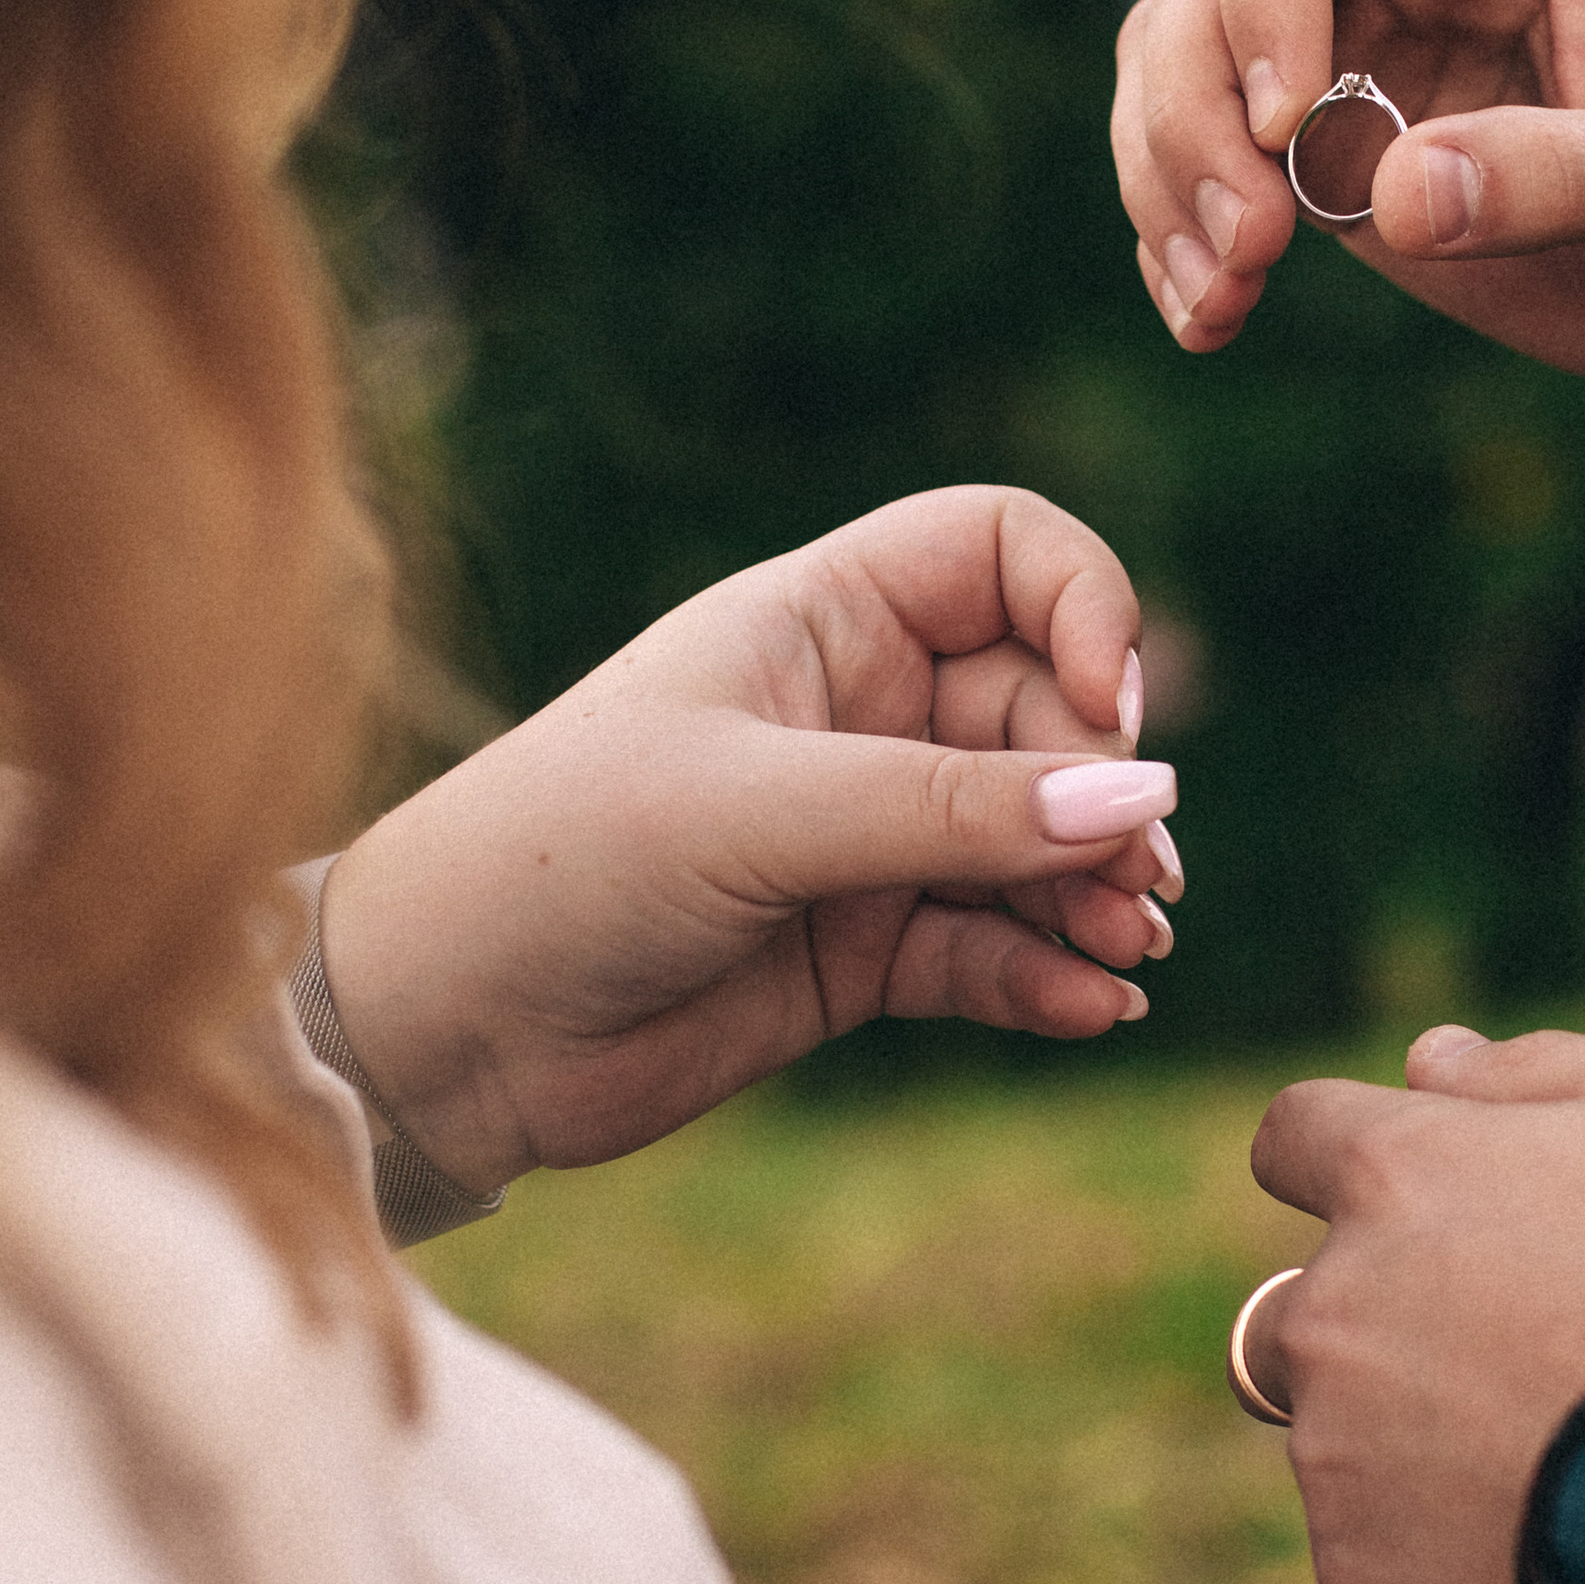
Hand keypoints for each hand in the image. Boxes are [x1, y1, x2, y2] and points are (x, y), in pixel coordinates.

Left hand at [315, 486, 1179, 1191]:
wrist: (441, 1029)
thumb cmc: (562, 861)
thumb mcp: (760, 811)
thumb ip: (954, 810)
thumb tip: (1143, 801)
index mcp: (819, 619)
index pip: (1003, 553)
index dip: (1084, 610)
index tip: (1109, 713)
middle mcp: (857, 712)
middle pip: (1046, 713)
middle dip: (1104, 794)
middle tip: (1135, 885)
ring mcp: (863, 835)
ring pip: (1035, 841)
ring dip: (1096, 893)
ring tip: (1131, 953)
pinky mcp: (860, 952)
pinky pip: (990, 947)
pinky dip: (1049, 975)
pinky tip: (1087, 1009)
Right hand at [1112, 0, 1584, 386]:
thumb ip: (1560, 178)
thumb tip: (1395, 197)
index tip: (1291, 127)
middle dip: (1195, 106)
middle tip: (1253, 248)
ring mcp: (1349, 50)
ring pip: (1174, 57)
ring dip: (1167, 176)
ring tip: (1225, 300)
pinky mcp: (1322, 153)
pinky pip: (1193, 158)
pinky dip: (1175, 238)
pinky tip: (1211, 324)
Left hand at [1247, 1025, 1584, 1583]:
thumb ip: (1542, 1070)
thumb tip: (1432, 1061)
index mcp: (1400, 1175)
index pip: (1298, 1136)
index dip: (1354, 1161)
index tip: (1419, 1202)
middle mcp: (1336, 1306)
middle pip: (1306, 1305)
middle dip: (1384, 1323)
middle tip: (1524, 1366)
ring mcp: (1338, 1453)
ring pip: (1339, 1438)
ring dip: (1417, 1445)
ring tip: (1564, 1469)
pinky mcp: (1363, 1581)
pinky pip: (1379, 1561)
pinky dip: (1449, 1560)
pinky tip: (1557, 1548)